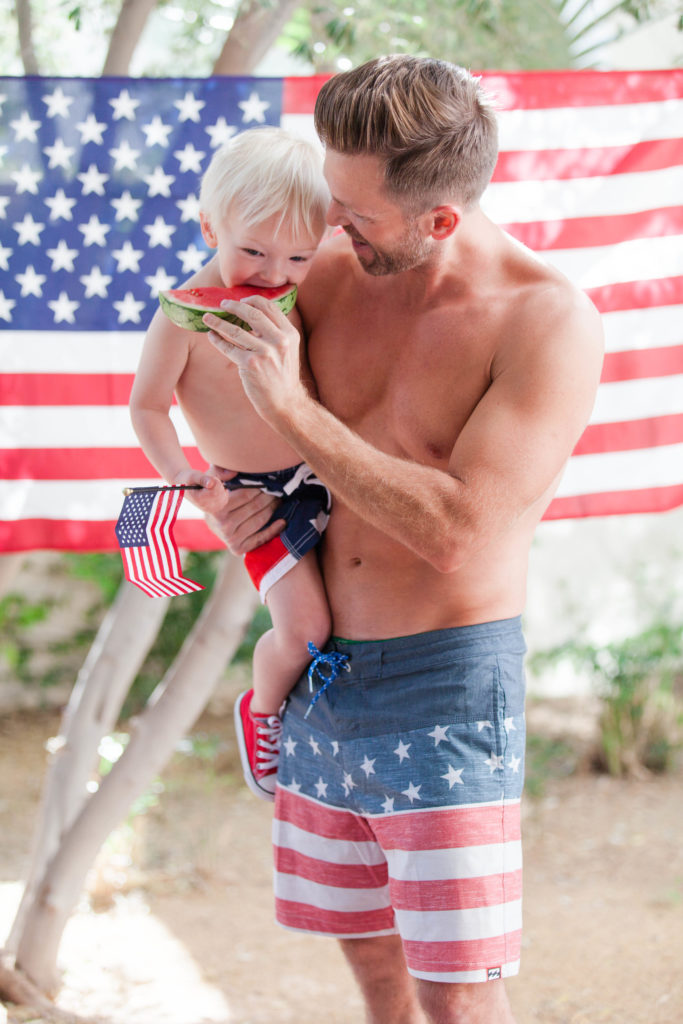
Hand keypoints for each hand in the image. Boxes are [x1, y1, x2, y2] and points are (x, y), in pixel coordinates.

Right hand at [170, 467, 233, 517]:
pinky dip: (222, 491)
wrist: (185, 486)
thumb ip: (203, 478)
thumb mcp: (193, 475)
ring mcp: (213, 509)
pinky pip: (226, 497)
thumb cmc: (188, 478)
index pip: (215, 489)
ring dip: (220, 488)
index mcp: (199, 499)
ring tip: (210, 486)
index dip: (214, 480)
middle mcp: (206, 507)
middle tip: (208, 482)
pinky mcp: (217, 508)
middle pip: (221, 492)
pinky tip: (214, 489)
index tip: (207, 479)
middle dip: (217, 484)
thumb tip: (212, 483)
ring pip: (224, 495)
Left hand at [203, 296, 304, 424]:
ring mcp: (264, 353)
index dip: (252, 300)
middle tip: (222, 304)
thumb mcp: (288, 350)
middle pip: (251, 314)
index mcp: (289, 333)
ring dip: (218, 322)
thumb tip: (252, 313)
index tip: (240, 299)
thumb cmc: (282, 375)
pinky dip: (217, 340)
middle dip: (234, 306)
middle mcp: (279, 341)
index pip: (269, 307)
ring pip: (235, 330)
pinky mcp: (250, 365)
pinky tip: (211, 336)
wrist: (285, 402)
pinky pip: (228, 347)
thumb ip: (275, 331)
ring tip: (207, 317)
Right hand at [203, 464, 285, 555]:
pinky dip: (274, 529)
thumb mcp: (212, 480)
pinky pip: (261, 538)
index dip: (259, 486)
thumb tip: (235, 470)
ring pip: (260, 519)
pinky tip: (282, 521)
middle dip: (269, 496)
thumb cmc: (215, 496)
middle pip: (255, 506)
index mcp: (216, 508)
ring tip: (279, 500)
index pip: (245, 494)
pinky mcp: (238, 549)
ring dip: (273, 508)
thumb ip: (219, 471)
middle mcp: (223, 525)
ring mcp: (231, 538)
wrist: (210, 520)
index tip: (267, 481)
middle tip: (277, 489)